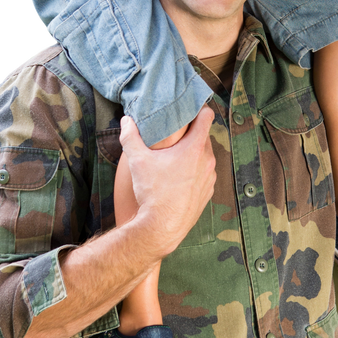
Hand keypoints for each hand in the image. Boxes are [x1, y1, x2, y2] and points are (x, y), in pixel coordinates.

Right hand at [119, 106, 216, 253]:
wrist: (161, 228)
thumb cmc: (152, 193)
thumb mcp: (138, 162)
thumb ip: (131, 137)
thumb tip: (127, 121)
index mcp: (194, 148)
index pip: (206, 116)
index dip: (198, 109)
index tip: (187, 109)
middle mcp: (207, 160)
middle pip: (204, 136)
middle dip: (191, 133)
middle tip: (175, 132)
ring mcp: (210, 178)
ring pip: (205, 156)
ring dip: (193, 153)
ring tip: (176, 156)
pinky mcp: (208, 192)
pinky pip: (205, 174)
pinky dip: (195, 171)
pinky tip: (180, 176)